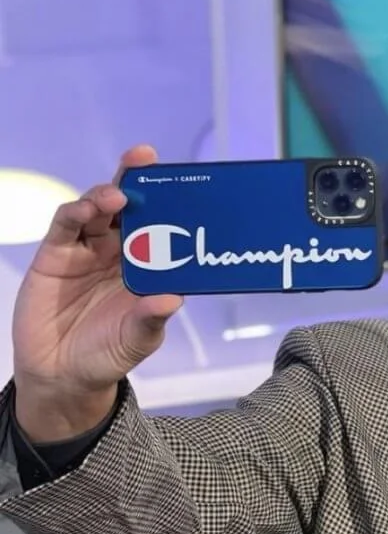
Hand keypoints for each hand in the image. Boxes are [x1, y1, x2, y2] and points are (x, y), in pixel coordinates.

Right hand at [11, 145, 182, 439]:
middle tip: (146, 159)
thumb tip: (172, 300)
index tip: (186, 181)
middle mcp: (120, 251)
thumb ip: (150, 320)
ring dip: (106, 195)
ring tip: (117, 196)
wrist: (61, 374)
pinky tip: (85, 209)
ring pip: (98, 209)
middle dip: (138, 180)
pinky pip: (65, 226)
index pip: (164, 226)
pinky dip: (75, 213)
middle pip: (131, 207)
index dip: (172, 202)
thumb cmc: (108, 353)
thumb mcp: (137, 340)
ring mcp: (88, 250)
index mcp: (149, 265)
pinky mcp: (56, 255)